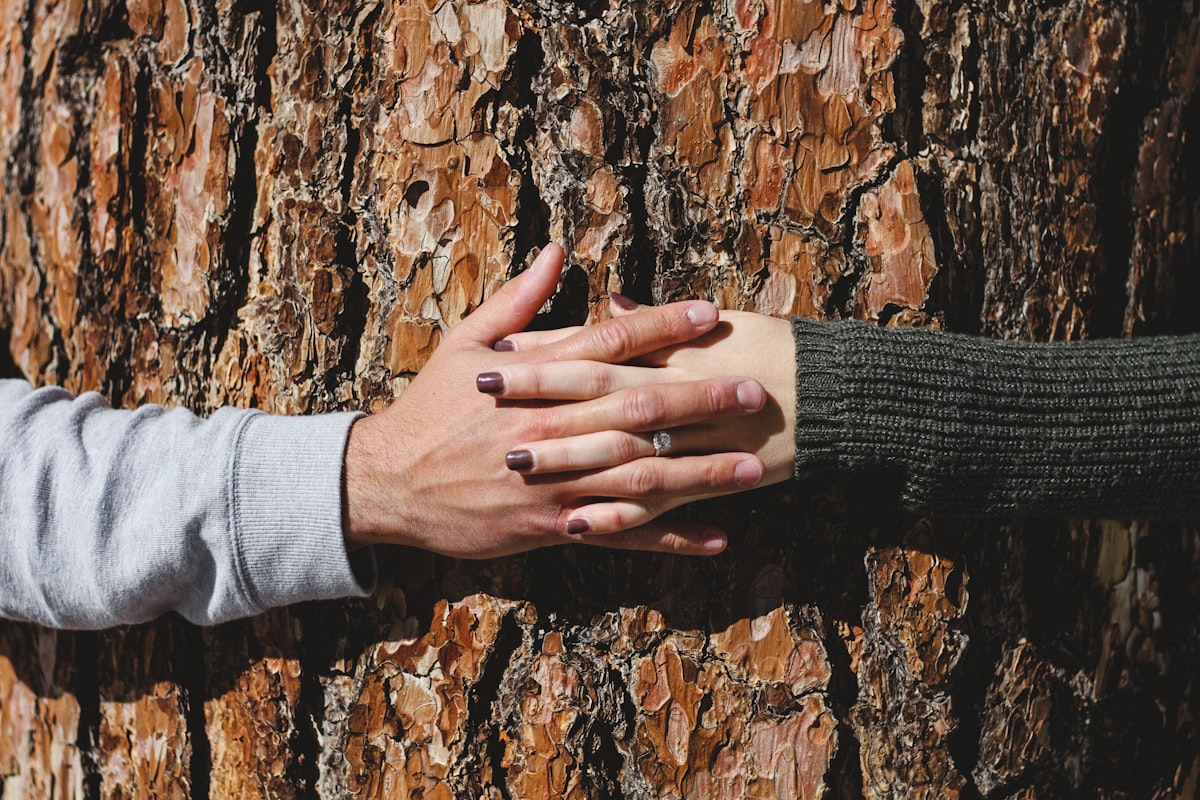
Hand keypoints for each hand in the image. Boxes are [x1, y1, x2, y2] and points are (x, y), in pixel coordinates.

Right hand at [342, 245, 768, 557]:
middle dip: (701, 401)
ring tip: (754, 466)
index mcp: (534, 378)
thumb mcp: (464, 344)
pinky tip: (717, 537)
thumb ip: (517, 302)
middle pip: (637, 411)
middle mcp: (552, 429)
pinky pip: (621, 534)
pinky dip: (670, 537)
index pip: (609, 344)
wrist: (389, 481)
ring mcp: (555, 482)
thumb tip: (556, 251)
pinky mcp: (553, 527)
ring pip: (640, 477)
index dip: (662, 327)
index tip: (710, 316)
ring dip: (701, 472)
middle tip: (754, 392)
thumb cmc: (431, 407)